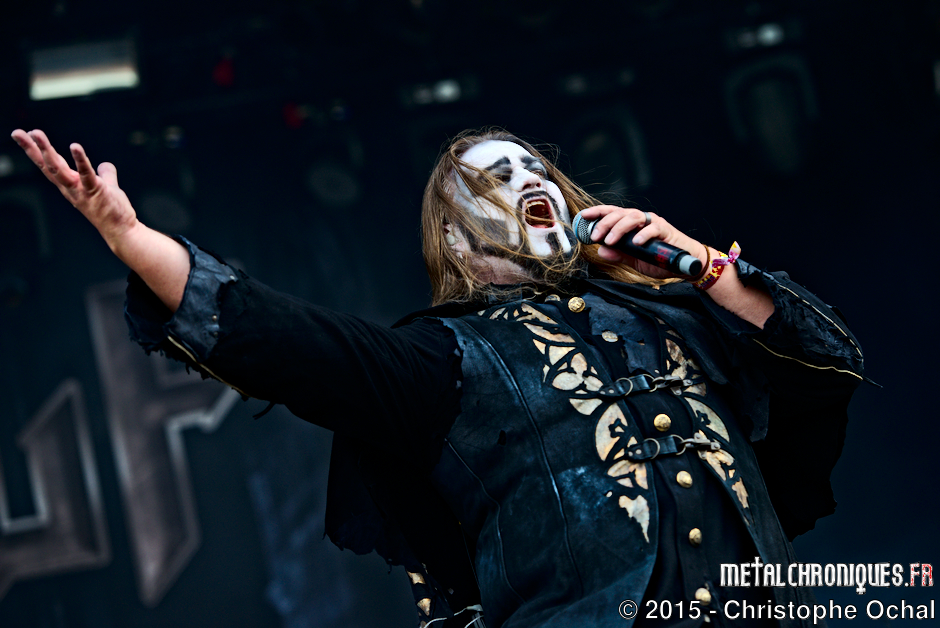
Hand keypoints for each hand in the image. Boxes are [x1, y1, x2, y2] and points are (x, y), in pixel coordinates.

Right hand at [11, 129, 137, 248]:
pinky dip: (80, 160)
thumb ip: (105, 175)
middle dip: (32, 148)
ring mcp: (80, 190)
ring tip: (36, 134)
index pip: (48, 165)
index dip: (35, 151)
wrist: (121, 229)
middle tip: (17, 133)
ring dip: (47, 151)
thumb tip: (105, 165)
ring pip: (58, 169)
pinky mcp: (95, 191)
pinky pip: (85, 174)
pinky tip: (75, 146)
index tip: (22, 135)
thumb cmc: (111, 209)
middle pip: (46, 165)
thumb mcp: (106, 188)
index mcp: (70, 184)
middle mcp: (70, 187)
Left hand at [576, 205, 707, 279]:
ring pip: (634, 217)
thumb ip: (619, 254)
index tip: (583, 216)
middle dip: (604, 223)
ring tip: (610, 240)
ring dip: (619, 228)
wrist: (683, 265)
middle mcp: (641, 220)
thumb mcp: (634, 259)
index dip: (597, 212)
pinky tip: (635, 241)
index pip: (611, 214)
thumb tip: (600, 251)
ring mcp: (653, 223)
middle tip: (595, 236)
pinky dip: (643, 234)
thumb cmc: (658, 259)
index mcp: (631, 224)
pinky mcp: (666, 231)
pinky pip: (653, 228)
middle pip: (619, 214)